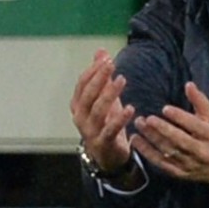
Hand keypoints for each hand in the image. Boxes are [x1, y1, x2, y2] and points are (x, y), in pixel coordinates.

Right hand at [70, 49, 133, 172]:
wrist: (107, 156)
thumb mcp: (103, 97)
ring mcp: (89, 131)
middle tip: (111, 64)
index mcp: (78, 105)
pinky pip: (110, 129)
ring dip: (110, 94)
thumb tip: (100, 51)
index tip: (106, 59)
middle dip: (99, 78)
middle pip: (88, 95)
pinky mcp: (102, 142)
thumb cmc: (105, 123)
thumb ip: (100, 76)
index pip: (82, 84)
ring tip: (122, 80)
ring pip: (98, 110)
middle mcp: (80, 117)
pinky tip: (130, 108)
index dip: (93, 70)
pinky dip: (120, 119)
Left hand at [134, 81, 208, 189]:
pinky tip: (136, 140)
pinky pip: (161, 163)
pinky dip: (147, 152)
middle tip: (147, 119)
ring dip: (151, 139)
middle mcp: (202, 152)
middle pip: (180, 141)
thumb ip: (200, 100)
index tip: (165, 108)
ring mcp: (190, 164)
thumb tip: (188, 84)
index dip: (180, 117)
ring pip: (168, 152)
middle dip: (163, 130)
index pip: (195, 126)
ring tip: (139, 124)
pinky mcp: (180, 173)